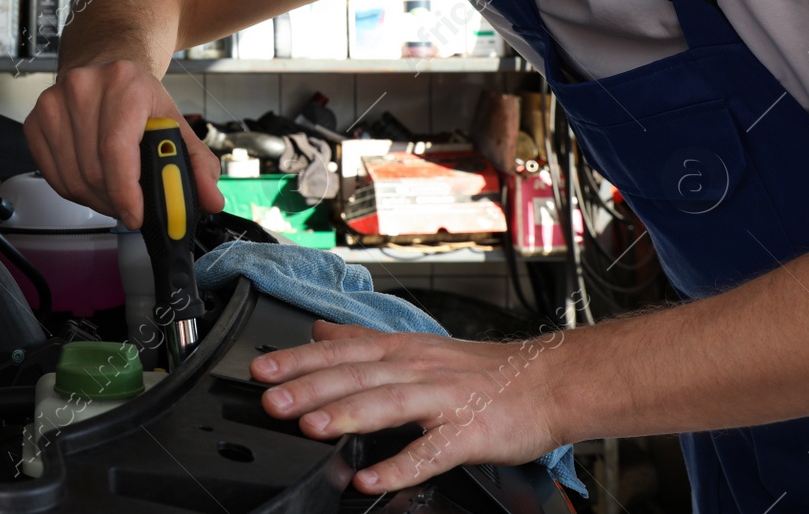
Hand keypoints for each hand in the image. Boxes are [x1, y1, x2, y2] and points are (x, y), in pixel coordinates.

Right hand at [24, 59, 224, 228]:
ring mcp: (53, 103)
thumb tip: (211, 199)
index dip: (126, 192)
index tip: (137, 216)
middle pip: (94, 170)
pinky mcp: (36, 120)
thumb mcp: (175, 121)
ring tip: (115, 193)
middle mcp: (83, 87)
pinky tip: (93, 181)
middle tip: (132, 208)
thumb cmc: (138, 95)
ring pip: (72, 178)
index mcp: (124, 84)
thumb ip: (198, 163)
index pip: (117, 149)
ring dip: (97, 199)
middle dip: (116, 201)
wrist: (104, 63)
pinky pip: (53, 176)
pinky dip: (75, 190)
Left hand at [250, 320, 567, 493]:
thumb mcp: (416, 345)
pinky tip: (370, 478)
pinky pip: (429, 452)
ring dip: (347, 415)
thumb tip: (320, 330)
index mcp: (400, 351)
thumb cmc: (480, 370)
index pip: (339, 351)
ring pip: (388, 405)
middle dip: (310, 387)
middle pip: (356, 376)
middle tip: (270, 401)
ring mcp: (442, 401)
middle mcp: (416, 370)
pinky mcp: (467, 434)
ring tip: (310, 428)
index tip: (260, 369)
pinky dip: (399, 465)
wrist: (547, 383)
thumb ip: (364, 341)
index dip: (298, 360)